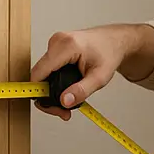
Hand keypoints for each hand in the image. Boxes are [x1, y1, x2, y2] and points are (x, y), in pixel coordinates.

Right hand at [30, 24, 153, 119]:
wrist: (114, 42)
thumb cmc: (109, 54)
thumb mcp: (100, 77)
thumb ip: (82, 91)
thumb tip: (64, 102)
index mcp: (66, 45)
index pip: (39, 72)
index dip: (40, 93)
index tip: (51, 108)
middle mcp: (57, 41)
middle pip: (39, 76)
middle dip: (48, 97)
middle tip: (63, 111)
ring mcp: (54, 43)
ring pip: (42, 74)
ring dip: (50, 91)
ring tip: (66, 103)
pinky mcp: (55, 48)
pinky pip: (47, 69)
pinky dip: (53, 83)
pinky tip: (64, 91)